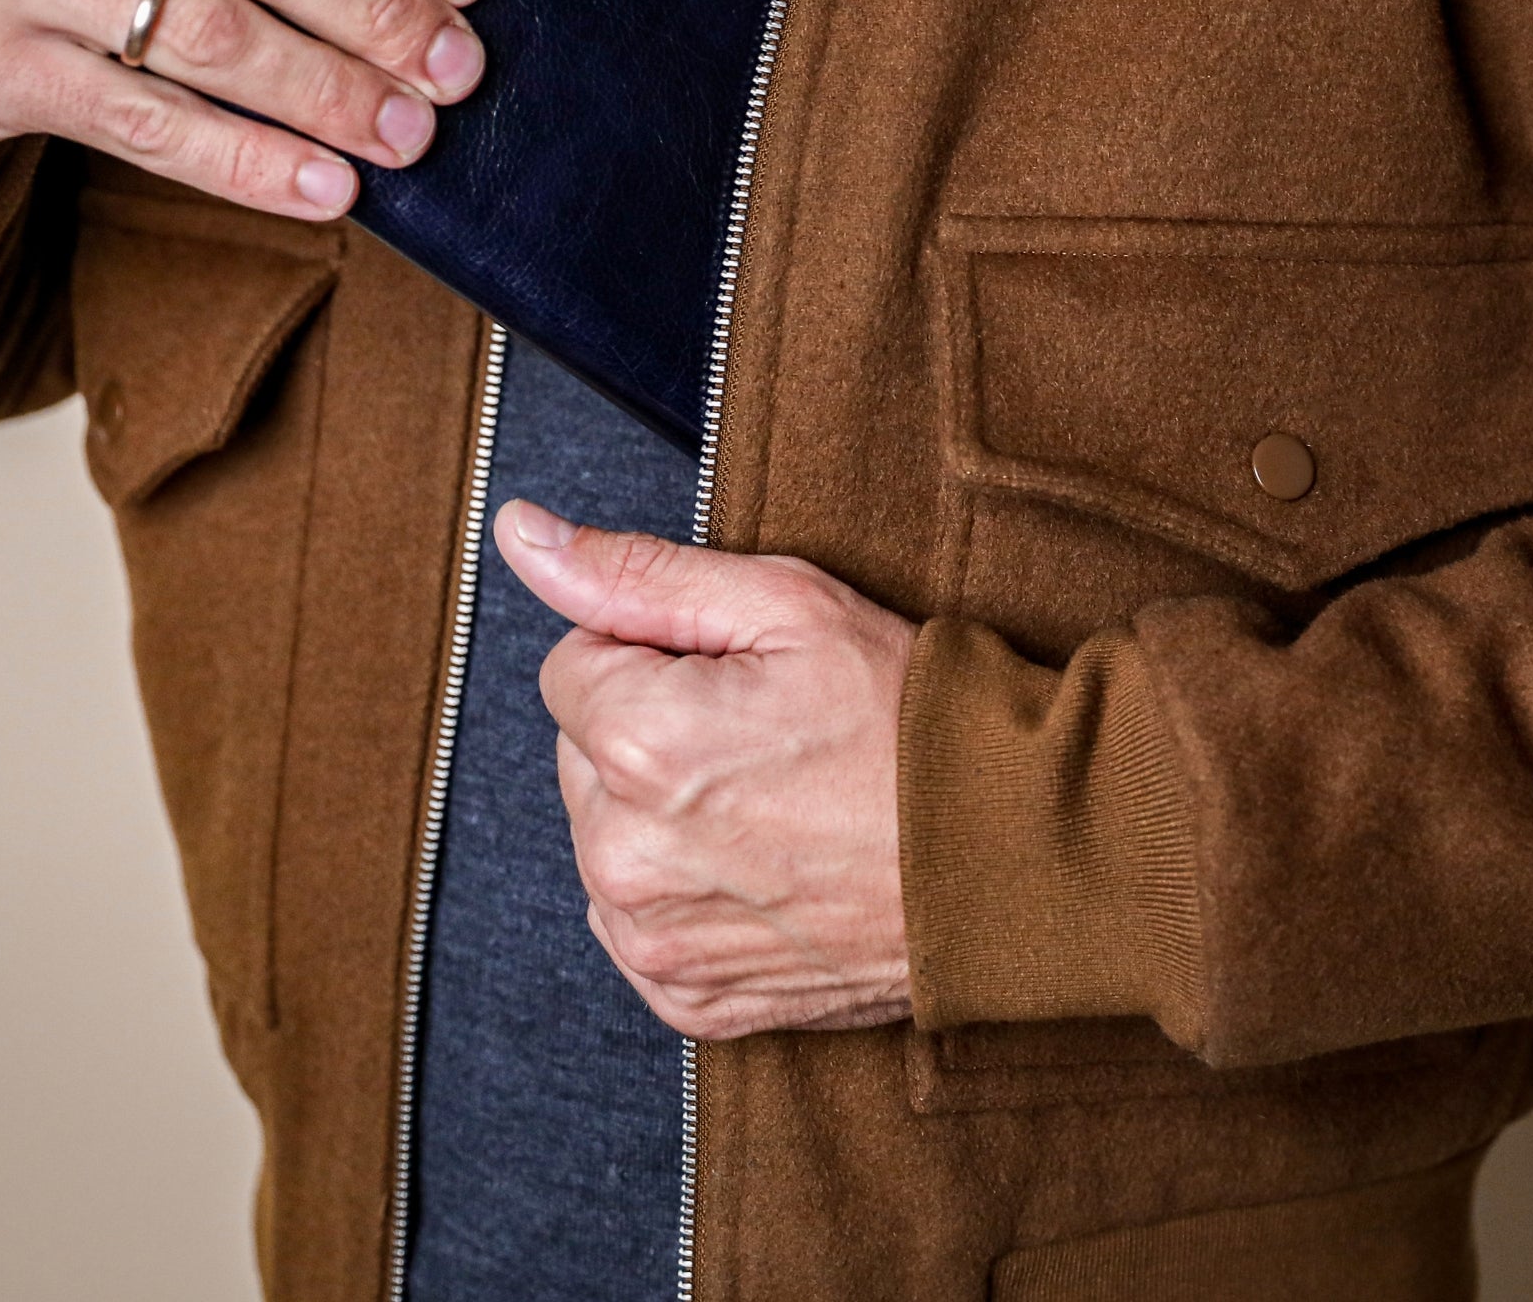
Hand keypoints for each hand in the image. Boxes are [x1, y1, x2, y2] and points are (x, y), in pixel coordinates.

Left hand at [495, 500, 916, 1040]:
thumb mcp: (782, 603)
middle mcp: (626, 855)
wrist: (1011, 855)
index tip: (737, 674)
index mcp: (638, 742)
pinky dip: (689, 889)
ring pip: (608, 834)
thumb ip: (635, 572)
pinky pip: (640, 918)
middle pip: (584, 753)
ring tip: (777, 799)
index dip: (655, 653)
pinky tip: (768, 861)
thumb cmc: (906, 718)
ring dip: (665, 812)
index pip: (574, 664)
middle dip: (652, 729)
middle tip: (767, 734)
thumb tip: (522, 533)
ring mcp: (655, 940)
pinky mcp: (686, 998)